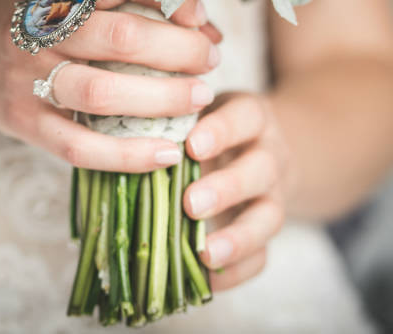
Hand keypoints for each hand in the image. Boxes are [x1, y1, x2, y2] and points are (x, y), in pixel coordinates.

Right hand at [0, 0, 222, 171]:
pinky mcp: (26, 123)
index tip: (197, 14)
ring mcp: (28, 79)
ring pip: (102, 94)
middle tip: (209, 60)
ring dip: (163, 99)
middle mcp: (38, 29)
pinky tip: (167, 155)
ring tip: (199, 97)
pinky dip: (128, 156)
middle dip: (180, 50)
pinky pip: (80, 147)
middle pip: (121, 37)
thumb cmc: (26, 21)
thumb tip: (203, 27)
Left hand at [182, 92, 292, 290]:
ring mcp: (274, 194)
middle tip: (191, 203)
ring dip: (238, 237)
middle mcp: (270, 154)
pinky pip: (263, 255)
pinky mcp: (267, 229)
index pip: (245, 117)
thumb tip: (118, 142)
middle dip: (227, 188)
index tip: (191, 146)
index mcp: (251, 117)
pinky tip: (208, 279)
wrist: (257, 146)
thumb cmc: (209, 127)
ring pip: (269, 216)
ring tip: (205, 252)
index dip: (222, 131)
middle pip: (261, 169)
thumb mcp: (197, 112)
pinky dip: (238, 270)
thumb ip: (170, 123)